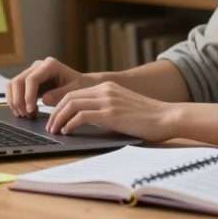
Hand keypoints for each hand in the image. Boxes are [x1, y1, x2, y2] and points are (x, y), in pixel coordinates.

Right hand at [6, 57, 95, 117]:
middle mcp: (38, 66)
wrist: (81, 85)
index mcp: (50, 65)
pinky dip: (16, 102)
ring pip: (13, 85)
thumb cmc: (80, 86)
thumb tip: (43, 100)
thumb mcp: (74, 91)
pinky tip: (25, 112)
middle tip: (25, 115)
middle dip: (19, 100)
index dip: (28, 95)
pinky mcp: (28, 82)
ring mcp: (32, 73)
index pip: (31, 79)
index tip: (30, 110)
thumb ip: (60, 94)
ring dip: (15, 101)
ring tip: (24, 115)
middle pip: (18, 81)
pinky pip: (15, 90)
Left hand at [45, 81, 178, 141]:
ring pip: (71, 104)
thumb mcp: (122, 108)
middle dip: (55, 112)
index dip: (60, 105)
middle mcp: (105, 90)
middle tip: (50, 126)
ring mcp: (108, 100)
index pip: (74, 92)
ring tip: (55, 130)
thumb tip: (84, 121)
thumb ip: (105, 109)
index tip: (54, 118)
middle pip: (69, 97)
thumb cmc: (147, 118)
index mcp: (107, 87)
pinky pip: (82, 116)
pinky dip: (70, 124)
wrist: (167, 117)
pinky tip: (68, 132)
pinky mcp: (111, 113)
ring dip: (59, 118)